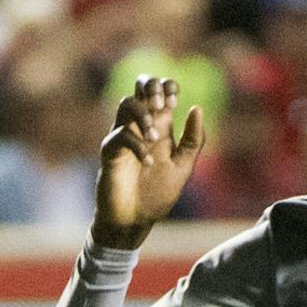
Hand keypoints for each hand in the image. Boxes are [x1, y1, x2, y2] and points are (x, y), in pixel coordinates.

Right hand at [93, 76, 205, 250]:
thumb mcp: (183, 167)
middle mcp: (140, 126)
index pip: (161, 90)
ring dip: (143, 115)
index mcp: (159, 126)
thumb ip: (193, 140)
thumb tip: (196, 108)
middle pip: (140, 86)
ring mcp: (123, 137)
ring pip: (126, 103)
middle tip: (161, 105)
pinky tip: (148, 162)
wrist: (135, 221)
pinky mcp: (110, 152)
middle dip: (151, 87)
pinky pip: (119, 135)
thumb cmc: (157, 195)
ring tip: (155, 137)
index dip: (168, 86)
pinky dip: (137, 145)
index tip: (174, 103)